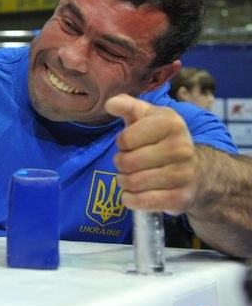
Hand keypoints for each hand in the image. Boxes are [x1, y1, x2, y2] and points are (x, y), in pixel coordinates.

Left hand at [106, 94, 198, 214]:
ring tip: (130, 176)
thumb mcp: (146, 116)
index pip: (125, 139)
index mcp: (172, 123)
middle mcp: (182, 148)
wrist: (196, 170)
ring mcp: (183, 174)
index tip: (130, 143)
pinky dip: (130, 199)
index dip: (122, 143)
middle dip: (120, 163)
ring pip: (132, 183)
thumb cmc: (160, 138)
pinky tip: (132, 193)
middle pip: (126, 162)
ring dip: (123, 181)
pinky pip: (142, 202)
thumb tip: (110, 104)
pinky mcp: (181, 198)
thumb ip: (127, 105)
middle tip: (127, 162)